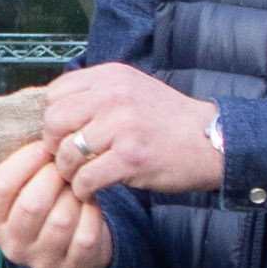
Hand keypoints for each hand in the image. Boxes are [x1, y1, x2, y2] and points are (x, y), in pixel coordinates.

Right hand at [0, 136, 118, 267]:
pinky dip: (92, 213)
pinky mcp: (72, 267)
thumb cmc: (43, 204)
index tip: (43, 146)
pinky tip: (89, 203)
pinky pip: (86, 234)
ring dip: (74, 195)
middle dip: (53, 177)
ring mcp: (41, 260)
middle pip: (31, 205)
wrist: (68, 246)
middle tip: (64, 165)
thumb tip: (40, 125)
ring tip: (76, 183)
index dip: (23, 161)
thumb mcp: (21, 189)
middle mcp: (11, 245)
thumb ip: (21, 165)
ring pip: (61, 220)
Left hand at [37, 60, 228, 202]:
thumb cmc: (168, 120)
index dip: (53, 117)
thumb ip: (98, 93)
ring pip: (67, 151)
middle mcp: (114, 96)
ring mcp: (122, 127)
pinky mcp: (131, 158)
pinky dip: (83, 189)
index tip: (63, 133)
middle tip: (67, 158)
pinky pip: (86, 177)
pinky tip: (92, 190)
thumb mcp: (133, 89)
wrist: (213, 140)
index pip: (55, 93)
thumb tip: (55, 108)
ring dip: (68, 170)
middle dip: (54, 143)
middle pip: (54, 120)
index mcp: (111, 77)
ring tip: (80, 176)